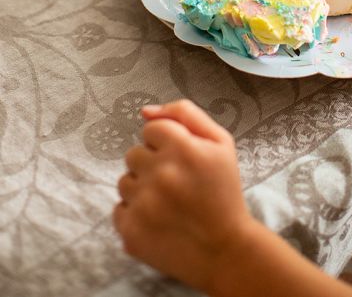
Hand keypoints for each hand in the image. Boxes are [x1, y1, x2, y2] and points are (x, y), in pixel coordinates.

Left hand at [113, 99, 256, 294]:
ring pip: (124, 181)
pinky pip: (118, 209)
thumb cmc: (223, 190)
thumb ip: (185, 114)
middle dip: (152, 164)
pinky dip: (135, 213)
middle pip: (134, 153)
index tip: (182, 160)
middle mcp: (159, 173)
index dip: (167, 143)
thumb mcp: (220, 142)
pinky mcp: (131, 231)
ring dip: (142, 188)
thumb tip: (145, 111)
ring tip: (167, 202)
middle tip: (176, 183)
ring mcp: (143, 204)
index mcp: (182, 147)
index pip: (151, 129)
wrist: (224, 248)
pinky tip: (157, 219)